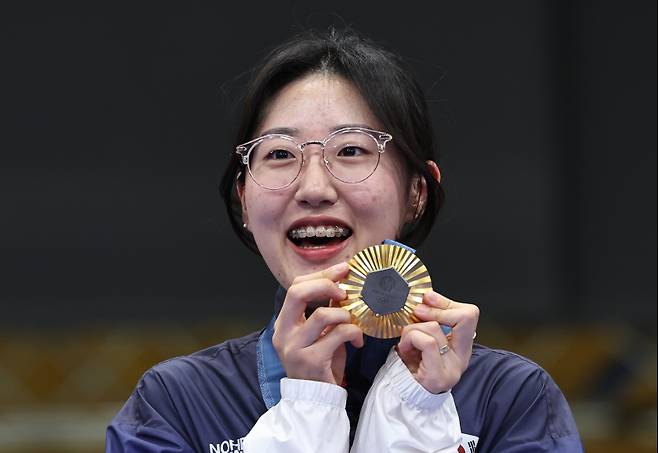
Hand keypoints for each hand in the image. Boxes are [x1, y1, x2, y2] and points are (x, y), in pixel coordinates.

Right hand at [272, 262, 364, 384]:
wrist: (316, 399)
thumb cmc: (321, 363)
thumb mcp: (318, 334)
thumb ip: (324, 311)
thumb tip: (343, 283)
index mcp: (284, 323)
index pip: (295, 287)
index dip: (320, 275)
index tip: (343, 270)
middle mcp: (284, 333)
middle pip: (297, 292)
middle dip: (325, 284)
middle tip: (344, 290)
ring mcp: (295, 347)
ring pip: (321, 315)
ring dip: (344, 314)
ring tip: (352, 322)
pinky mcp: (311, 360)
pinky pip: (338, 335)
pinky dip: (353, 332)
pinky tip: (358, 340)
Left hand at [396, 290, 478, 393]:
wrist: (401, 398)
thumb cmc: (410, 366)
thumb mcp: (422, 339)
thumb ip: (429, 321)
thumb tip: (427, 297)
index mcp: (462, 347)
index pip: (469, 315)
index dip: (447, 302)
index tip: (428, 298)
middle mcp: (462, 358)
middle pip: (466, 317)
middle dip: (436, 309)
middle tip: (417, 312)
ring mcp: (452, 368)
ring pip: (434, 327)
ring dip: (413, 328)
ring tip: (406, 341)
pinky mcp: (438, 375)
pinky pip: (427, 342)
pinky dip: (411, 338)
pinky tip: (404, 348)